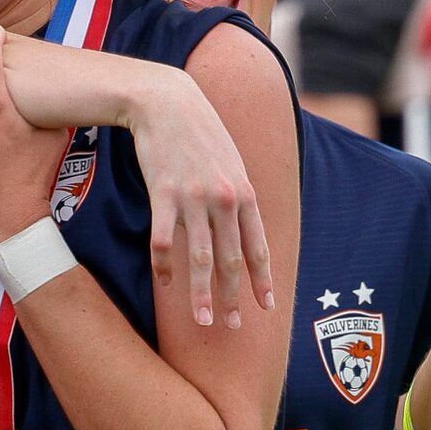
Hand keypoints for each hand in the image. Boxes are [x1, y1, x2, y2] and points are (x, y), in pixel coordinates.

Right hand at [126, 63, 270, 330]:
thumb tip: (246, 227)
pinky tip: (165, 284)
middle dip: (233, 298)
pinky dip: (165, 267)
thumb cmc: (200, 131)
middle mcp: (224, 199)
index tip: (267, 306)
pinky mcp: (163, 195)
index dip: (263, 279)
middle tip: (233, 327)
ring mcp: (194, 199)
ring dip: (201, 295)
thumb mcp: (232, 160)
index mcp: (245, 192)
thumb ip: (240, 195)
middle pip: (231, 260)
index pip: (258, 246)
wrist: (166, 101)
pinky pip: (164, 241)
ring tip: (201, 321)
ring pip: (200, 259)